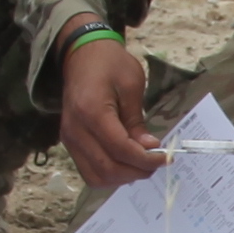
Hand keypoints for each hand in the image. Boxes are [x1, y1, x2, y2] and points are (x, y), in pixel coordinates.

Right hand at [58, 33, 163, 188]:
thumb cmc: (109, 64)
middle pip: (107, 168)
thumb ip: (137, 121)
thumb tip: (149, 148)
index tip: (165, 158)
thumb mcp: (131, 85)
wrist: (81, 55)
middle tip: (156, 163)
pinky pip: (88, 171)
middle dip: (137, 171)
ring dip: (123, 177)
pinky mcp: (69, 143)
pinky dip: (109, 175)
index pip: (120, 149)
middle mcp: (75, 130)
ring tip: (142, 164)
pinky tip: (125, 164)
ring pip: (96, 176)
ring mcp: (69, 139)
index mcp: (91, 112)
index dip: (145, 160)